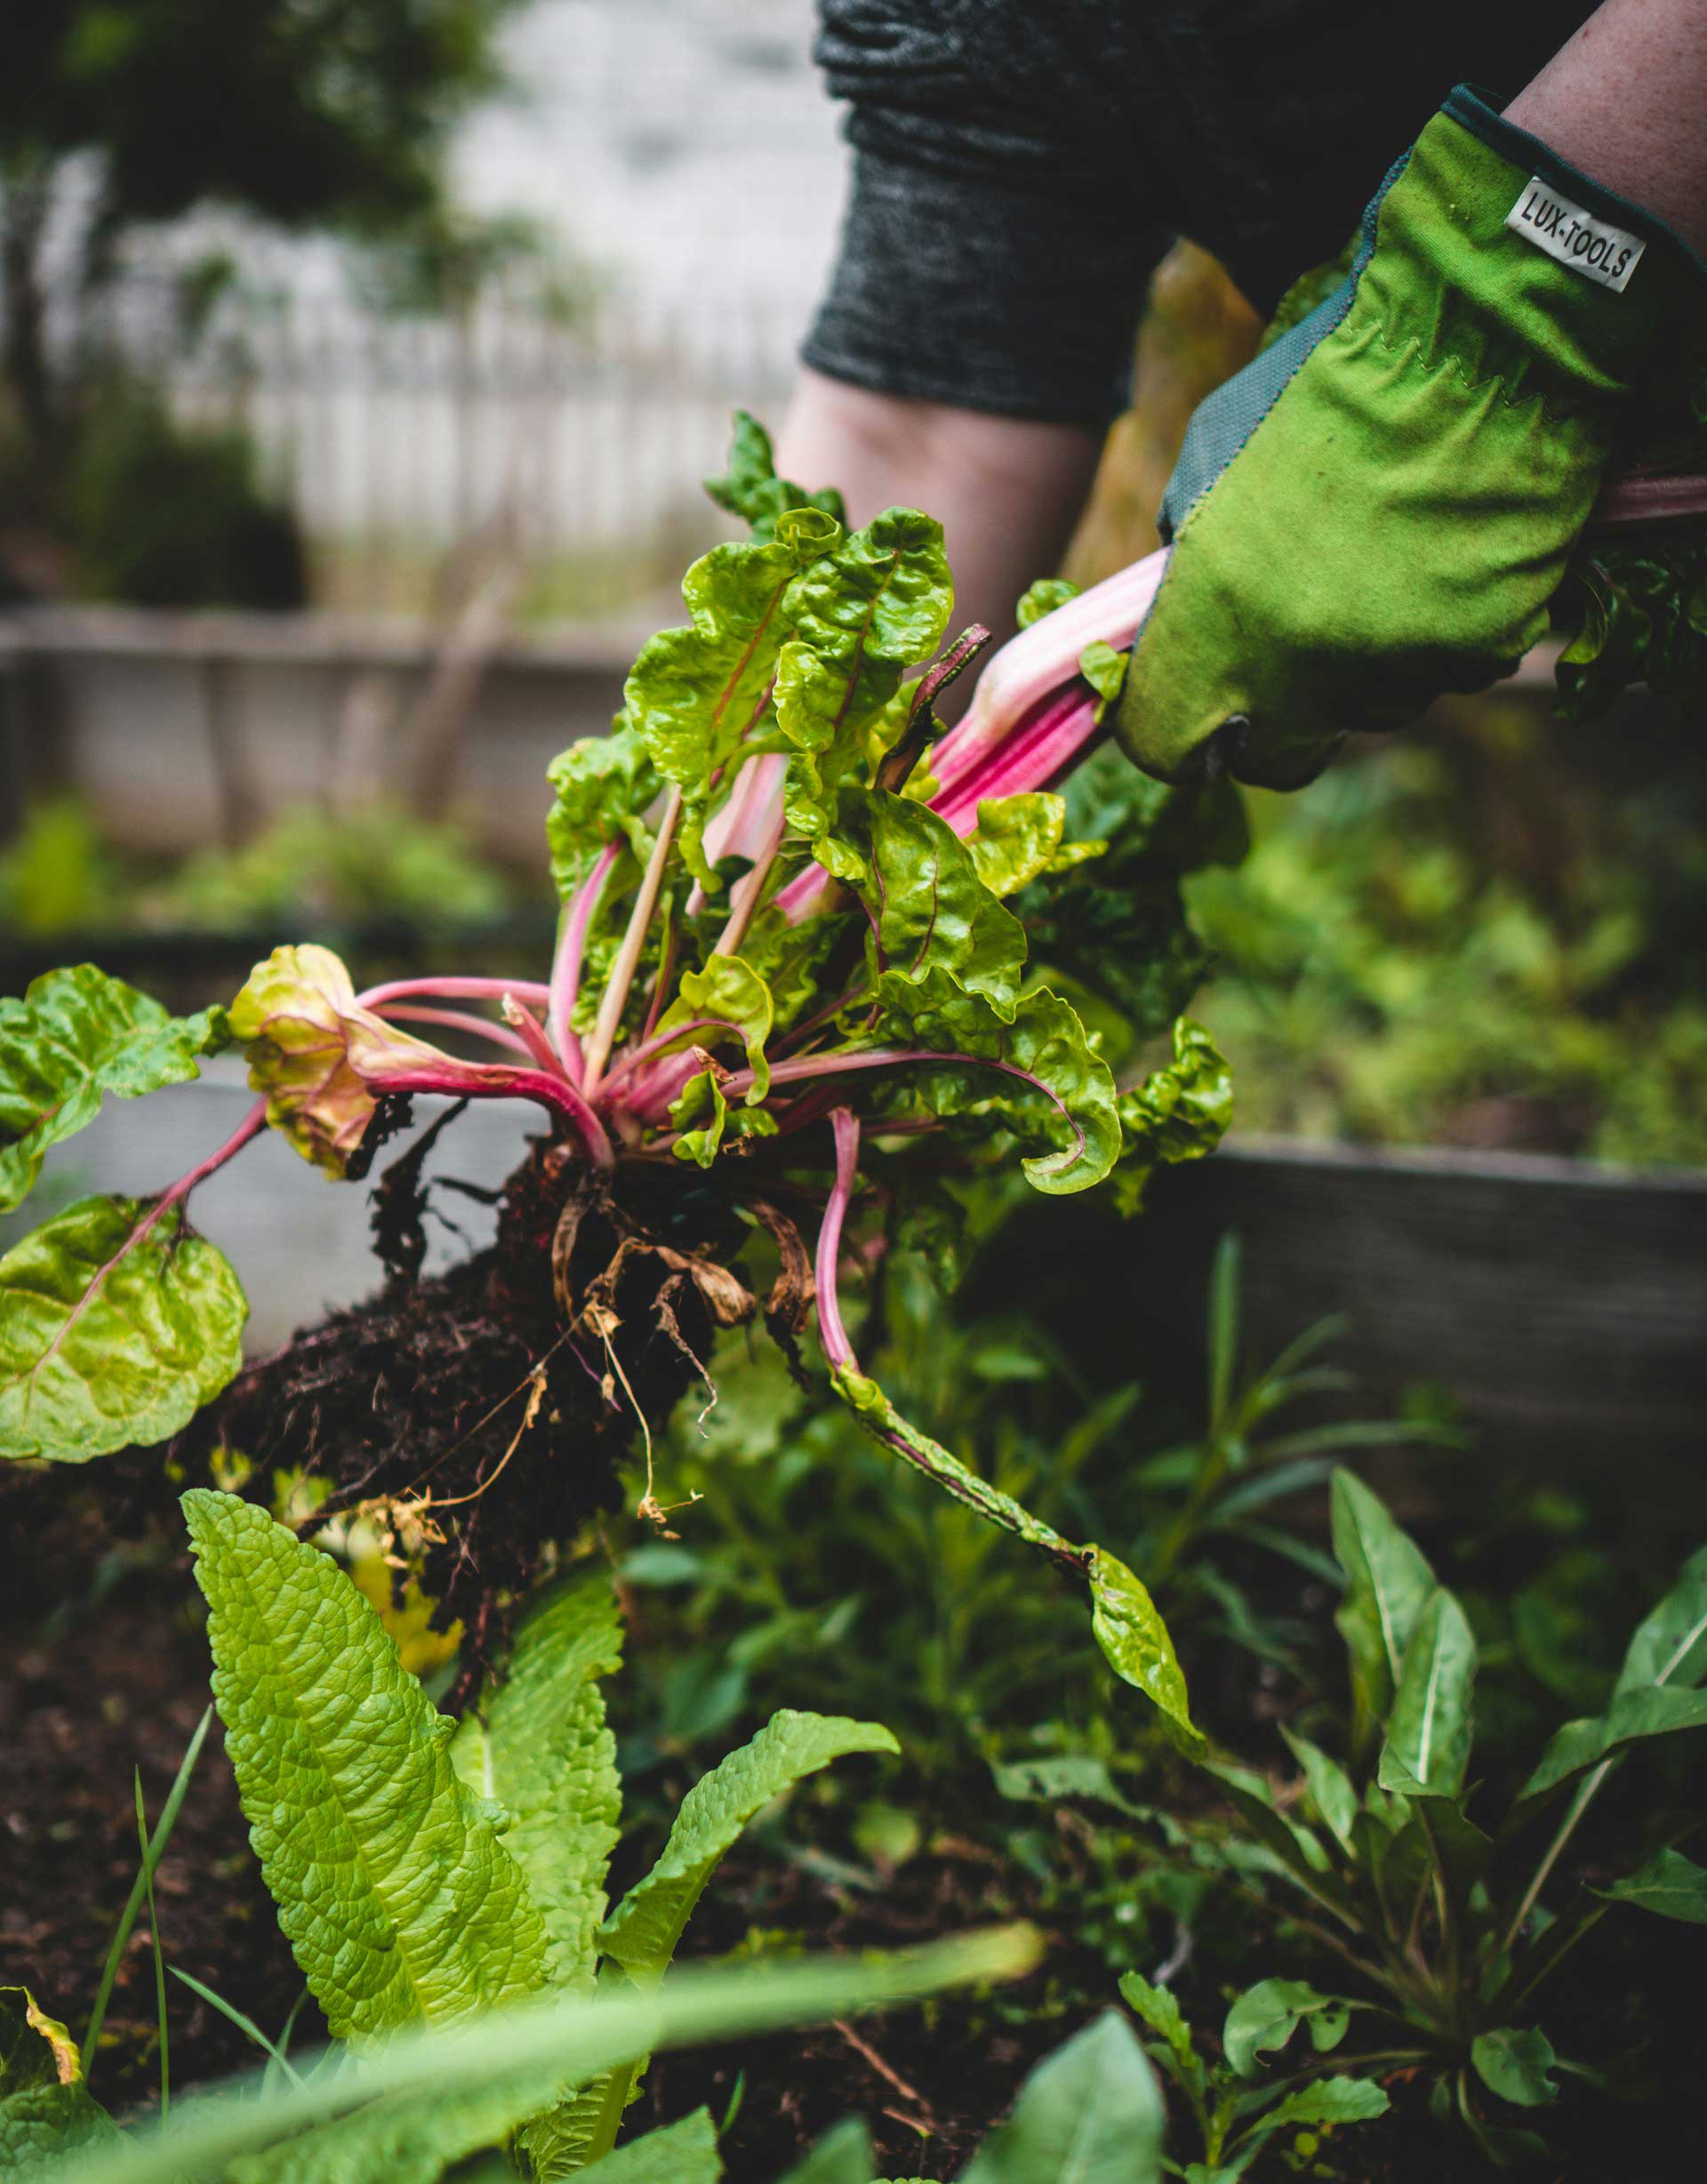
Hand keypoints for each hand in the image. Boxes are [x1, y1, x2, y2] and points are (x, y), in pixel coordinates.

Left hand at [1116, 85, 1706, 789]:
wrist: (1470, 341)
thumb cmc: (1323, 387)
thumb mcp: (1207, 466)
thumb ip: (1188, 563)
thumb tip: (1182, 622)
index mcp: (1215, 622)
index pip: (1164, 743)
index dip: (1172, 733)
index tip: (1189, 713)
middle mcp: (1300, 667)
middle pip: (1278, 756)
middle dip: (1275, 723)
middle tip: (1290, 655)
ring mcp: (1398, 668)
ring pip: (1371, 707)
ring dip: (1366, 663)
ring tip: (1384, 560)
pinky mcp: (1479, 652)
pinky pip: (1449, 668)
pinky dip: (1444, 628)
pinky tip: (1446, 550)